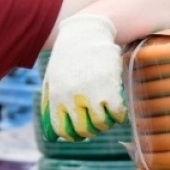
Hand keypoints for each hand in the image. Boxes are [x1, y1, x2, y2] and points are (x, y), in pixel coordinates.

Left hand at [41, 14, 127, 141]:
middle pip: (84, 131)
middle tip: (95, 121)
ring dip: (106, 123)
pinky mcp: (109, 87)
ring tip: (106, 112)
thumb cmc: (68, 58)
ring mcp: (91, 93)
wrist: (86, 33)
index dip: (71, 135)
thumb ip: (50, 105)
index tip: (78, 132)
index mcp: (55, 97)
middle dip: (91, 130)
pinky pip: (117, 114)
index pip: (61, 130)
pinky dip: (119, 115)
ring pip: (102, 125)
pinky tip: (117, 106)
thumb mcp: (52, 80)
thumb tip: (51, 134)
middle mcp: (71, 98)